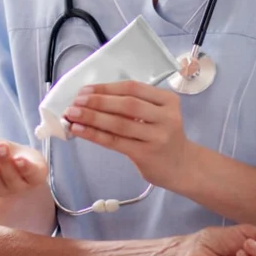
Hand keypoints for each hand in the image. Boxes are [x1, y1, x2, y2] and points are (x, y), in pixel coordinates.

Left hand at [64, 81, 190, 189]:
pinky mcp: (146, 154)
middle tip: (75, 102)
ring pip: (119, 123)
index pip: (132, 88)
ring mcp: (157, 136)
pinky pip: (115, 141)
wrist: (184, 167)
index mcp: (168, 100)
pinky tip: (79, 130)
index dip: (106, 88)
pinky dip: (94, 134)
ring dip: (92, 117)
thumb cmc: (164, 136)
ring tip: (71, 115)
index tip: (85, 90)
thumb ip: (134, 105)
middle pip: (126, 104)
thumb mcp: (157, 114)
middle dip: (97, 101)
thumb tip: (91, 98)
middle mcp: (166, 117)